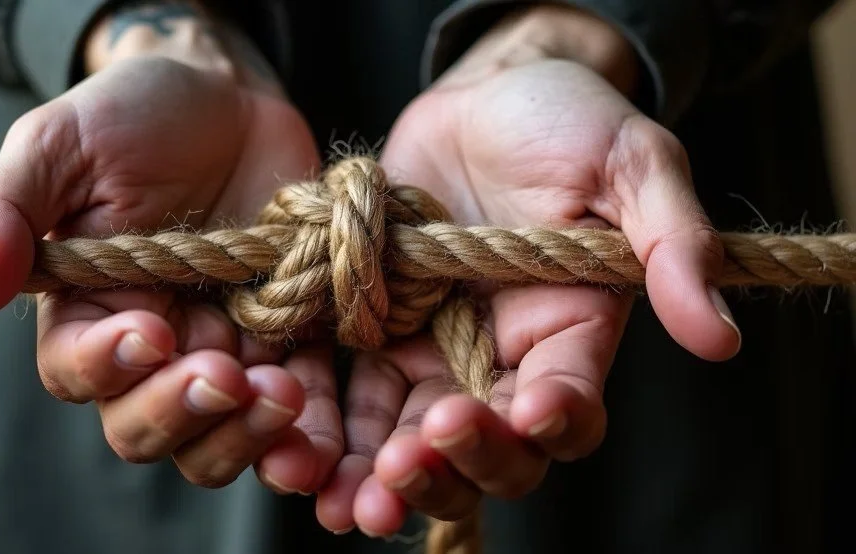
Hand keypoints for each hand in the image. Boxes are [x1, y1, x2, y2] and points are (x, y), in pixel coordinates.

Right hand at [0, 4, 342, 494]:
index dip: (109, 367)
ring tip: (285, 391)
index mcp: (87, 308)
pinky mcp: (289, 342)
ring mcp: (224, 349)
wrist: (230, 99)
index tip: (152, 331)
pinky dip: (307, 428)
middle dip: (183, 413)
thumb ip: (9, 210)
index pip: (78, 371)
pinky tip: (319, 410)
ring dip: (247, 435)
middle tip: (228, 376)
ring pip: (218, 438)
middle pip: (145, 426)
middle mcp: (153, 345)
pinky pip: (297, 411)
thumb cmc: (134, 115)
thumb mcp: (61, 143)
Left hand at [316, 6, 741, 534]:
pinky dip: (332, 435)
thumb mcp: (632, 164)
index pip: (570, 405)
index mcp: (572, 332)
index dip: (552, 419)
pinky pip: (352, 399)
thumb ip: (672, 243)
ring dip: (384, 479)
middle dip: (456, 465)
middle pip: (491, 452)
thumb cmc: (566, 122)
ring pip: (413, 444)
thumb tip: (721, 338)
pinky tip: (302, 461)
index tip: (527, 410)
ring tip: (351, 499)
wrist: (479, 98)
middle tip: (413, 458)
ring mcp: (434, 354)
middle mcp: (503, 361)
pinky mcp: (375, 335)